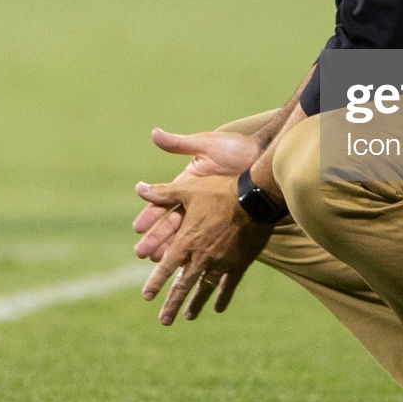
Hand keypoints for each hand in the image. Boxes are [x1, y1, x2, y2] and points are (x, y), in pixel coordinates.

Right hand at [131, 128, 259, 260]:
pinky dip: (200, 255)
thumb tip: (154, 133)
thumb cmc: (236, 150)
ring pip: (188, 238)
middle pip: (172, 225)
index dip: (150, 215)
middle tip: (142, 253)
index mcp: (188, 185)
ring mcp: (212, 216)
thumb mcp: (207, 145)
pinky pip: (213, 245)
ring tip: (160, 262)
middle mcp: (197, 204)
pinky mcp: (229, 226)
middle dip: (156, 239)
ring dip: (173, 251)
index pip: (163, 203)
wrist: (264, 158)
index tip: (137, 228)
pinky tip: (190, 268)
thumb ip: (180, 144)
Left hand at [136, 173, 271, 323]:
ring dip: (195, 304)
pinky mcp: (238, 265)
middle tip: (164, 320)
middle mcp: (201, 257)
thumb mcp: (188, 189)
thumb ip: (162, 192)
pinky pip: (228, 286)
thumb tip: (138, 188)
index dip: (155, 282)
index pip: (166, 267)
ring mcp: (220, 263)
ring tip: (188, 316)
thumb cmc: (219, 192)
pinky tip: (217, 308)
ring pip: (204, 289)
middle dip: (172, 304)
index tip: (146, 296)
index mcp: (187, 241)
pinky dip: (222, 298)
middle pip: (183, 286)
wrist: (254, 199)